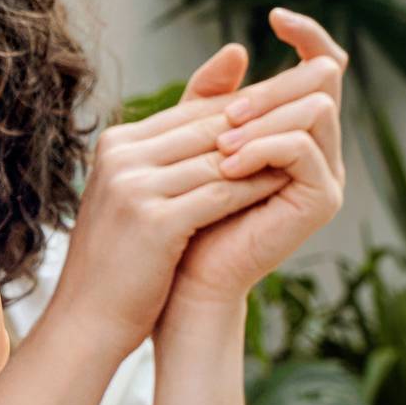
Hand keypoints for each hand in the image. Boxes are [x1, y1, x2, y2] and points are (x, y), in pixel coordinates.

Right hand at [49, 42, 292, 362]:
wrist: (85, 320)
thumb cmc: (122, 260)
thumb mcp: (142, 195)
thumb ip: (177, 153)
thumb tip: (211, 113)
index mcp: (118, 144)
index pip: (194, 110)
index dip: (250, 98)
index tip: (297, 84)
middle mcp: (121, 155)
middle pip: (210, 124)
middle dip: (271, 109)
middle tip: (320, 91)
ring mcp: (132, 185)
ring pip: (218, 157)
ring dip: (269, 147)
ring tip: (313, 134)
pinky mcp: (151, 219)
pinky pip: (217, 194)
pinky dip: (254, 187)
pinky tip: (286, 181)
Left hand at [170, 9, 349, 316]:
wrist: (185, 276)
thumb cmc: (187, 209)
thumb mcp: (197, 142)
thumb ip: (214, 99)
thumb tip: (235, 48)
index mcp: (297, 129)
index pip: (322, 66)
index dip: (310, 34)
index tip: (276, 14)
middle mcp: (322, 147)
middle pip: (322, 81)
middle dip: (270, 89)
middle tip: (226, 113)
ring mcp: (327, 173)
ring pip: (316, 108)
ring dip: (264, 118)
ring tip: (221, 144)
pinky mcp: (323, 199)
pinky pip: (303, 148)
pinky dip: (263, 147)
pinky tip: (229, 162)